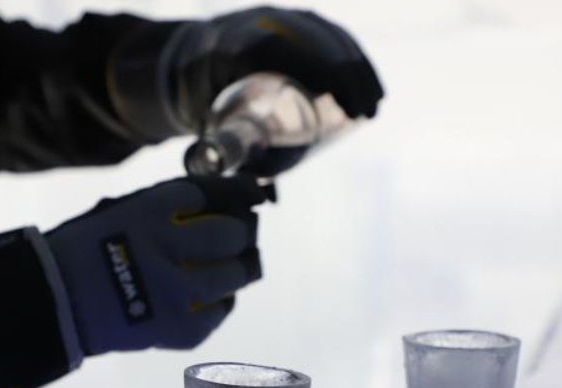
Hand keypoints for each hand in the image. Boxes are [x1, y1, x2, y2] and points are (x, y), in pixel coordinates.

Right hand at [42, 176, 267, 355]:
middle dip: (243, 231)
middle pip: (233, 233)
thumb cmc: (87, 250)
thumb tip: (232, 197)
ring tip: (239, 264)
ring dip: (243, 266)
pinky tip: (214, 296)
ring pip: (238, 274)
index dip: (239, 192)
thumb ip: (168, 204)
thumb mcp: (120, 210)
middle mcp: (165, 248)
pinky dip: (223, 301)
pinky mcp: (178, 330)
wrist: (53, 303)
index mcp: (147, 211)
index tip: (252, 194)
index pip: (212, 192)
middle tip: (243, 232)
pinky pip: (221, 311)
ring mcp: (175, 293)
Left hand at [111, 7, 383, 139]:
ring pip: (329, 36)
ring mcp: (281, 17)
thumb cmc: (196, 95)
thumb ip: (228, 152)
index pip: (289, 50)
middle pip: (318, 41)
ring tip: (372, 106)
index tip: (348, 107)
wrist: (189, 56)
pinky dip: (352, 57)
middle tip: (365, 115)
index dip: (325, 73)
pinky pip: (329, 34)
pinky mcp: (293, 22)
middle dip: (349, 76)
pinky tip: (367, 82)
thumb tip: (261, 195)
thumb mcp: (202, 118)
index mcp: (237, 42)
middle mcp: (262, 21)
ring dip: (357, 68)